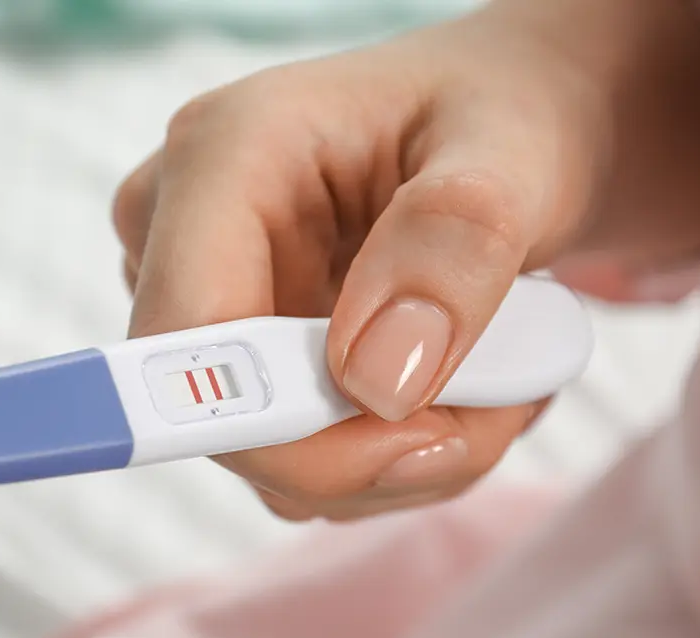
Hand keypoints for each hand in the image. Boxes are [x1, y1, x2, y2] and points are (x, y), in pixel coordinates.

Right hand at [114, 0, 699, 520]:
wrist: (507, 123)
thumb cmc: (503, 113)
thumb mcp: (516, 157)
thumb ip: (454, 248)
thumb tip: (371, 380)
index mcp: (224, 152)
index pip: (187, 336)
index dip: (282, 425)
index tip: (417, 440)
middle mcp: (183, 230)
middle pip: (228, 421)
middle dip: (376, 447)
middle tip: (502, 395)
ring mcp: (204, 300)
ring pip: (274, 462)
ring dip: (402, 454)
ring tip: (497, 373)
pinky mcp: (239, 357)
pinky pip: (300, 462)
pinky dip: (392, 453)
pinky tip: (453, 383)